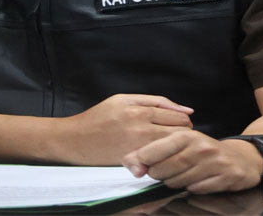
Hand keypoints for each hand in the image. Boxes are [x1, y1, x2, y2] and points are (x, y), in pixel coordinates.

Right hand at [58, 94, 192, 164]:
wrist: (74, 139)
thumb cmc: (99, 117)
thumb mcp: (124, 100)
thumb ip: (156, 101)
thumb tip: (188, 110)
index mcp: (139, 111)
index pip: (179, 116)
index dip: (183, 121)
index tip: (179, 124)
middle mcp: (140, 129)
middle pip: (180, 133)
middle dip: (183, 135)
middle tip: (175, 137)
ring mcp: (137, 148)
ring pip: (173, 148)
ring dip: (175, 148)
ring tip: (167, 147)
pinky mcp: (133, 163)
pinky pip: (160, 161)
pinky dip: (164, 159)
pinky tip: (157, 156)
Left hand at [123, 130, 262, 193]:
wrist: (241, 158)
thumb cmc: (203, 151)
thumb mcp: (179, 144)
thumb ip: (153, 150)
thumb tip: (128, 161)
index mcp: (186, 136)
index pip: (155, 151)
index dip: (144, 162)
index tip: (141, 167)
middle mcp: (201, 146)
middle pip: (166, 169)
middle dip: (159, 175)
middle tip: (161, 173)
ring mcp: (215, 162)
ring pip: (181, 182)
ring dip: (175, 183)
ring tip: (179, 176)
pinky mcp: (227, 176)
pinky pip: (198, 189)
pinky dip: (193, 189)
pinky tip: (197, 181)